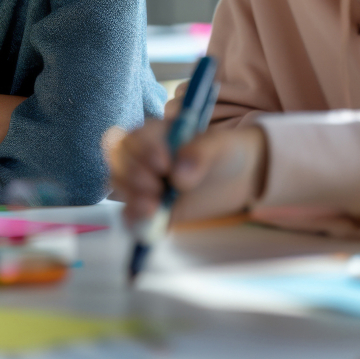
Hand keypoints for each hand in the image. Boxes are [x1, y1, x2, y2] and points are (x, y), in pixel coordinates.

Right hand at [107, 119, 266, 226]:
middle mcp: (142, 158)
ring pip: (119, 186)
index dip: (140, 151)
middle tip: (157, 188)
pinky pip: (130, 214)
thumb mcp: (220, 144)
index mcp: (154, 135)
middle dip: (132, 175)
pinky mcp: (152, 208)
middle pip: (118, 162)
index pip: (131, 139)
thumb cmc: (227, 151)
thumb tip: (178, 178)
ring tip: (153, 208)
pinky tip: (148, 223)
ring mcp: (144, 184)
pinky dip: (133, 220)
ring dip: (131, 197)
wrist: (241, 177)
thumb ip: (200, 152)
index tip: (164, 165)